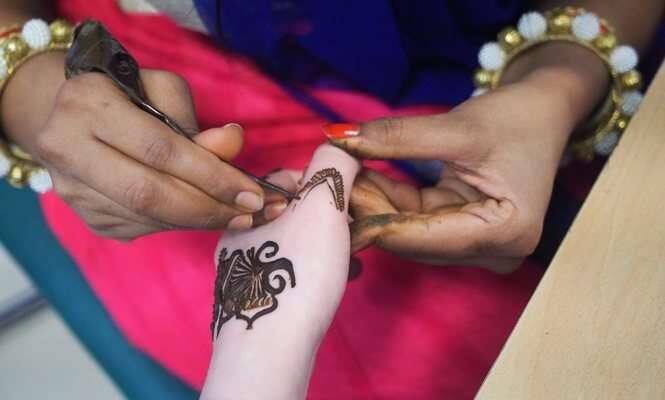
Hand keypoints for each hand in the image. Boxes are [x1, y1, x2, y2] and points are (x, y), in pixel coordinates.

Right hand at [2, 52, 270, 240]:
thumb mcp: (162, 90)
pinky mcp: (85, 216)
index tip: (254, 192)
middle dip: (209, 208)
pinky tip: (207, 216)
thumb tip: (233, 144)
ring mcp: (72, 189)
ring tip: (240, 216)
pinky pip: (142, 228)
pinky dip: (181, 224)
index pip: (159, 149)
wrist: (70, 116)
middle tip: (251, 213)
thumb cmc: (128, 95)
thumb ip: (195, 120)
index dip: (210, 174)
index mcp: (87, 103)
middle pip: (149, 194)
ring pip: (148, 217)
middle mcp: (67, 148)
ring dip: (200, 221)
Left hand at [326, 45, 608, 272]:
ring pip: (411, 234)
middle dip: (371, 211)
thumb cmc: (515, 118)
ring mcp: (480, 246)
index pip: (426, 237)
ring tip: (342, 174)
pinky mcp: (466, 234)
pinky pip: (417, 223)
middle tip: (328, 180)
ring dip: (376, 206)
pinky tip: (362, 178)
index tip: (329, 200)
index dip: (375, 221)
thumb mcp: (457, 127)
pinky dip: (390, 202)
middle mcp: (495, 251)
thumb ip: (397, 138)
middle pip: (416, 240)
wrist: (543, 113)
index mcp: (507, 233)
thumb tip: (338, 139)